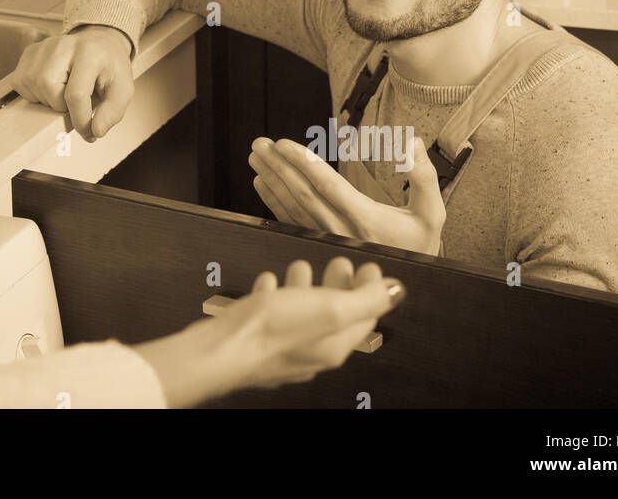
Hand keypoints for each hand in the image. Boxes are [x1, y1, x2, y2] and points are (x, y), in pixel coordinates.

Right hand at [9, 25, 133, 141]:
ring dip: (48, 100)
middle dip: (62, 106)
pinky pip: (21, 83)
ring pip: (33, 87)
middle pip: (49, 89)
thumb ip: (112, 113)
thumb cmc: (108, 67)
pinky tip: (50, 87)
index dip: (80, 120)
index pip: (76, 94)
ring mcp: (43, 47)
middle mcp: (64, 45)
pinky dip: (34, 93)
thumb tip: (94, 131)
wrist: (98, 45)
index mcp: (90, 53)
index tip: (88, 131)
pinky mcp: (29, 52)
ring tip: (64, 92)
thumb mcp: (122, 90)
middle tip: (75, 102)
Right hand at [136, 258, 404, 406]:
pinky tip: (269, 284)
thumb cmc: (271, 331)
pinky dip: (276, 296)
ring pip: (302, 315)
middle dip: (340, 286)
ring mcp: (282, 349)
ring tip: (302, 267)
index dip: (370, 289)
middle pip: (333, 316)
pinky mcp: (256, 342)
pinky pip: (271, 317)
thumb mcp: (330, 307)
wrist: (221, 349)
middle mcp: (311, 353)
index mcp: (334, 346)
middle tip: (340, 264)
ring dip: (306, 288)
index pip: (364, 317)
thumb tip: (396, 292)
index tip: (369, 267)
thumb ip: (366, 300)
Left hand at [249, 135, 445, 255]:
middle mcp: (343, 233)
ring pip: (293, 207)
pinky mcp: (320, 245)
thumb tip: (409, 143)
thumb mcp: (432, 212)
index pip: (328, 186)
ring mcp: (328, 241)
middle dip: (279, 166)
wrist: (410, 280)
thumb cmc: (421, 242)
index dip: (304, 163)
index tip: (283, 144)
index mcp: (367, 221)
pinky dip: (274, 201)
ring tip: (257, 157)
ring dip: (272, 180)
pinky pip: (292, 222)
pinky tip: (262, 184)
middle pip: (304, 194)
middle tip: (260, 144)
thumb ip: (423, 176)